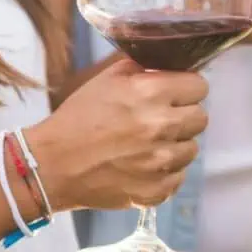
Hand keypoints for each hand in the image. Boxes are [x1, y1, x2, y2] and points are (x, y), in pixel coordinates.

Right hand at [26, 59, 208, 210]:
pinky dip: (164, 172)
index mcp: (152, 93)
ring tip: (147, 145)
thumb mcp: (108, 79)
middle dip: (183, 116)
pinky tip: (142, 166)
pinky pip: (178, 176)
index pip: (199, 86)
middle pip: (201, 117)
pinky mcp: (157, 190)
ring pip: (191, 148)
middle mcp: (162, 125)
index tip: (174, 94)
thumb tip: (171, 62)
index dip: (186, 89)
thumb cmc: (79, 118)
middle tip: (159, 120)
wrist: (51, 165)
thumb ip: (144, 67)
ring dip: (175, 145)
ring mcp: (161, 161)